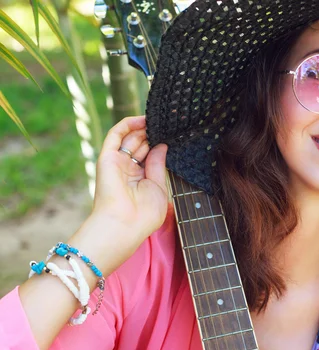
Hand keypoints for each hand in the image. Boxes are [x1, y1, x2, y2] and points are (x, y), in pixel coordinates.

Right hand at [91, 116, 168, 245]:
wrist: (124, 224)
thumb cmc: (143, 214)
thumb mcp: (158, 188)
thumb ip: (158, 165)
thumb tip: (161, 145)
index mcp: (140, 180)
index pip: (150, 156)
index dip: (160, 144)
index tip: (174, 134)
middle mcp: (127, 170)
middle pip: (141, 145)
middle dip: (153, 133)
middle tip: (169, 122)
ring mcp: (117, 163)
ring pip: (130, 138)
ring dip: (143, 127)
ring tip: (160, 118)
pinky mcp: (107, 157)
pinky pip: (115, 135)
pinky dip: (127, 124)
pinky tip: (143, 119)